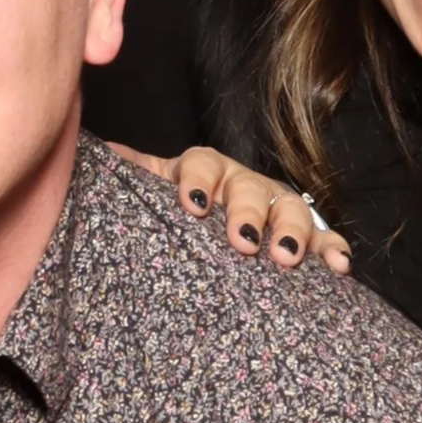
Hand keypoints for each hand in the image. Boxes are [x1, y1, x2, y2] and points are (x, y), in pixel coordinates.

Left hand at [109, 142, 352, 272]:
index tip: (191, 206)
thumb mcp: (144, 196)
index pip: (202, 164)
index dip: (198, 181)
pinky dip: (331, 249)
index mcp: (202, 171)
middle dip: (248, 211)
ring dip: (291, 230)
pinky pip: (324, 238)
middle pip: (251, 186)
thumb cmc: (169, 216)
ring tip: (285, 257)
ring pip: (292, 207)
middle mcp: (242, 184)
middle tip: (241, 241)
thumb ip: (123, 178)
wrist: (197, 235)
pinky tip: (336, 267)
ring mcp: (275, 208)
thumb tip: (85, 154)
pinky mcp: (302, 237)